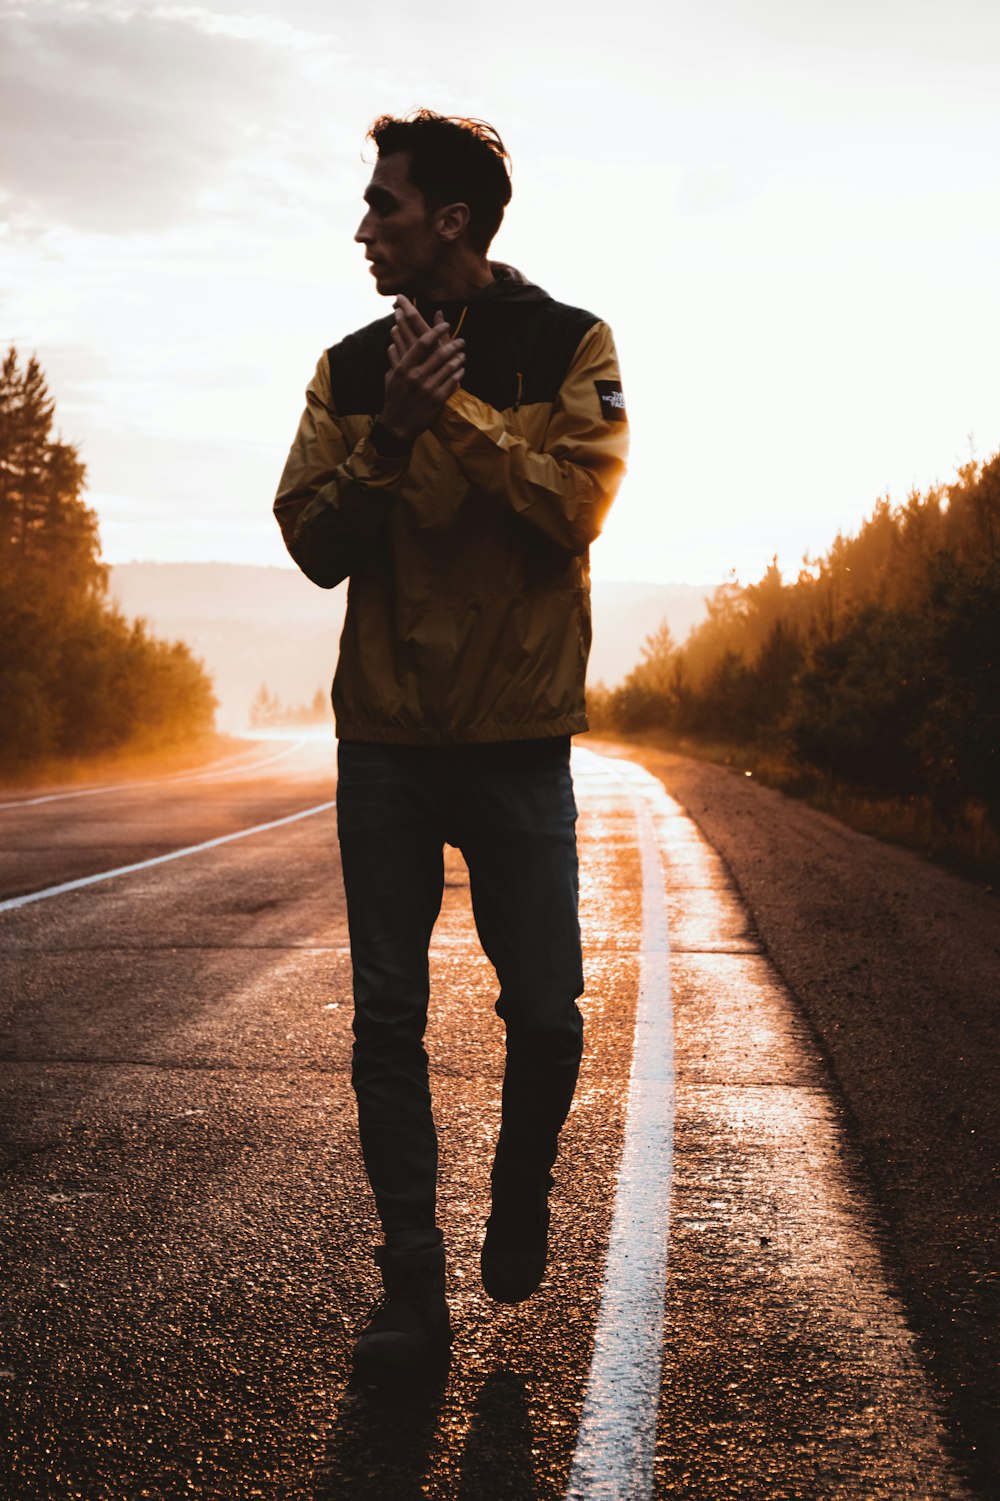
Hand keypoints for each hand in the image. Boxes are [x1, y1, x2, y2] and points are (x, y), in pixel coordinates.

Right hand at [381, 296, 464, 441]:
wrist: (397, 426)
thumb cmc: (393, 398)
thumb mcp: (390, 376)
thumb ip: (395, 357)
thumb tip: (393, 337)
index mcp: (404, 368)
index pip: (423, 343)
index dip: (436, 331)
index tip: (446, 325)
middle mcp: (416, 376)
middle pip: (440, 353)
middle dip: (454, 344)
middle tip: (461, 341)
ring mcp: (428, 388)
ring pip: (449, 367)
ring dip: (459, 358)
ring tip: (462, 354)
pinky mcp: (437, 399)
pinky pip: (452, 382)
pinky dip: (459, 373)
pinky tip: (462, 369)